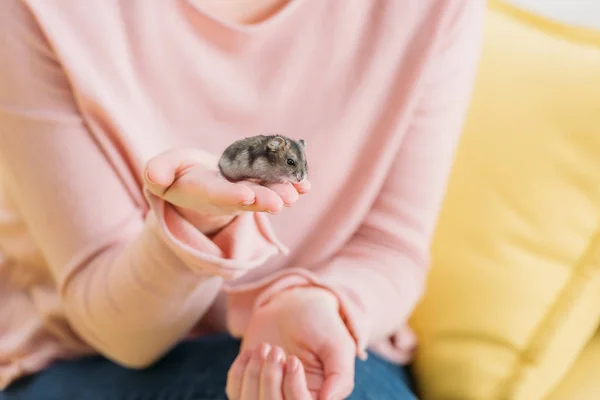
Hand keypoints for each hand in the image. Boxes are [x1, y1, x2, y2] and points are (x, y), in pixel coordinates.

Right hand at [143, 148, 309, 233]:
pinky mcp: (259, 186)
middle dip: (263, 200)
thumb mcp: (164, 168)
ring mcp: (246, 192)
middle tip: (281, 203)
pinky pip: (276, 185)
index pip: (217, 195)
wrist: (199, 182)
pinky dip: (292, 186)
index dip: (231, 196)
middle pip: (246, 200)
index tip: (247, 196)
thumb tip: (154, 177)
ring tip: (297, 193)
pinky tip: (306, 185)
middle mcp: (227, 196)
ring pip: (265, 194)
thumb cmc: (180, 173)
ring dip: (281, 194)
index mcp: (202, 192)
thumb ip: (159, 170)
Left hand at [227, 287, 355, 399]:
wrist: (294, 305)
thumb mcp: (338, 346)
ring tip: (264, 348)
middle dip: (270, 378)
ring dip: (253, 374)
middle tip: (275, 349)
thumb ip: (340, 377)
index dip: (293, 388)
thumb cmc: (321, 324)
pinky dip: (239, 371)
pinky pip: (235, 392)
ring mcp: (268, 394)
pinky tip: (251, 352)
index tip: (292, 359)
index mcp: (318, 397)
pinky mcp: (249, 385)